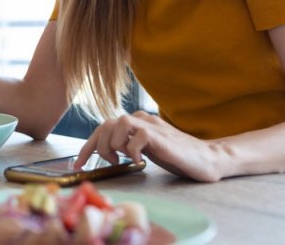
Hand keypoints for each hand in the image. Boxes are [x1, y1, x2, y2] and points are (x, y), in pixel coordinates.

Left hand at [74, 111, 222, 181]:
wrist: (207, 159)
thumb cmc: (176, 156)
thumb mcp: (146, 150)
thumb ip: (129, 145)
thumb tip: (107, 151)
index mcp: (135, 123)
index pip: (103, 128)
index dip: (87, 146)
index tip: (78, 165)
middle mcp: (141, 119)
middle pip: (106, 124)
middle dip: (97, 147)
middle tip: (108, 164)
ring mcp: (151, 125)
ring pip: (119, 123)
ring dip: (114, 145)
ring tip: (123, 160)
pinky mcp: (161, 136)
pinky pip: (138, 137)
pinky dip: (133, 151)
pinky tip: (140, 163)